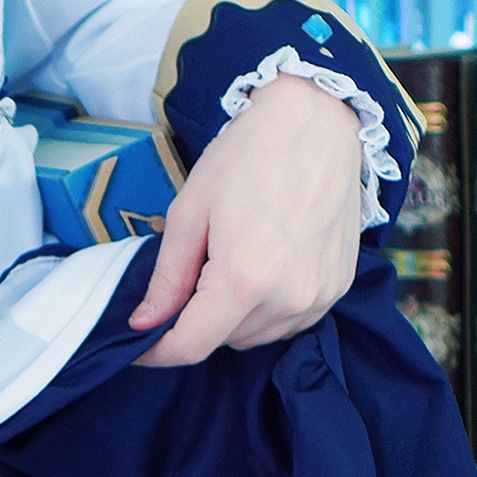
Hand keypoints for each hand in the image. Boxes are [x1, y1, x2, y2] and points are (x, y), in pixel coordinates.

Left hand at [130, 73, 366, 366]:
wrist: (317, 124)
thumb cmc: (247, 157)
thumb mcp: (189, 212)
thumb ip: (167, 277)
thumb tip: (144, 323)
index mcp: (244, 279)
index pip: (190, 346)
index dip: (156, 352)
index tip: (138, 342)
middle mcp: (288, 298)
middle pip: (223, 342)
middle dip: (196, 320)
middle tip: (192, 272)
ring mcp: (319, 297)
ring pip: (256, 336)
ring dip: (232, 317)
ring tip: (230, 261)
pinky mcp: (338, 288)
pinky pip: (290, 321)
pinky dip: (267, 308)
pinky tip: (262, 266)